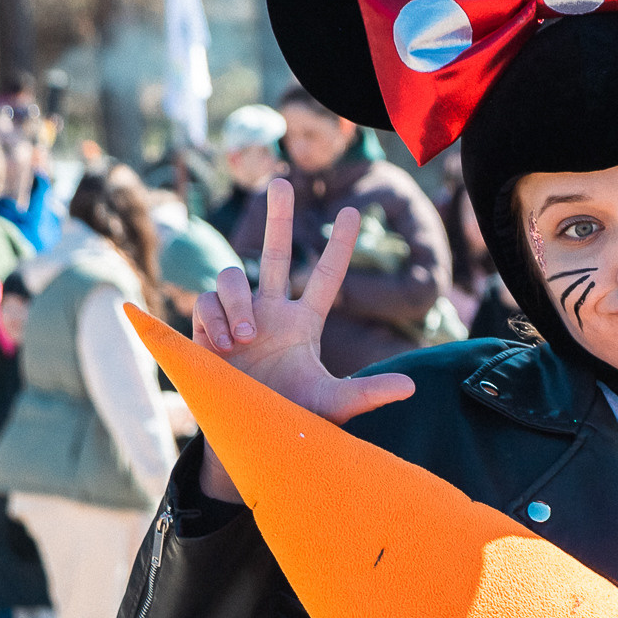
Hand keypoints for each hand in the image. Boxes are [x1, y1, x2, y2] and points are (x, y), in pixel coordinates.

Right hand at [190, 178, 414, 500]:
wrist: (245, 437)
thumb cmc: (291, 418)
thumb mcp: (333, 403)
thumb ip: (369, 393)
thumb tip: (412, 386)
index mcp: (304, 322)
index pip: (325, 275)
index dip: (339, 245)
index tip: (354, 212)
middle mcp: (271, 311)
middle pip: (273, 252)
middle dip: (275, 216)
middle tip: (280, 180)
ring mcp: (236, 316)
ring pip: (232, 276)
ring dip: (237, 302)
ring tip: (245, 338)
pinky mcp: (205, 327)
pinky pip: (205, 302)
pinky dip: (214, 321)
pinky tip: (223, 349)